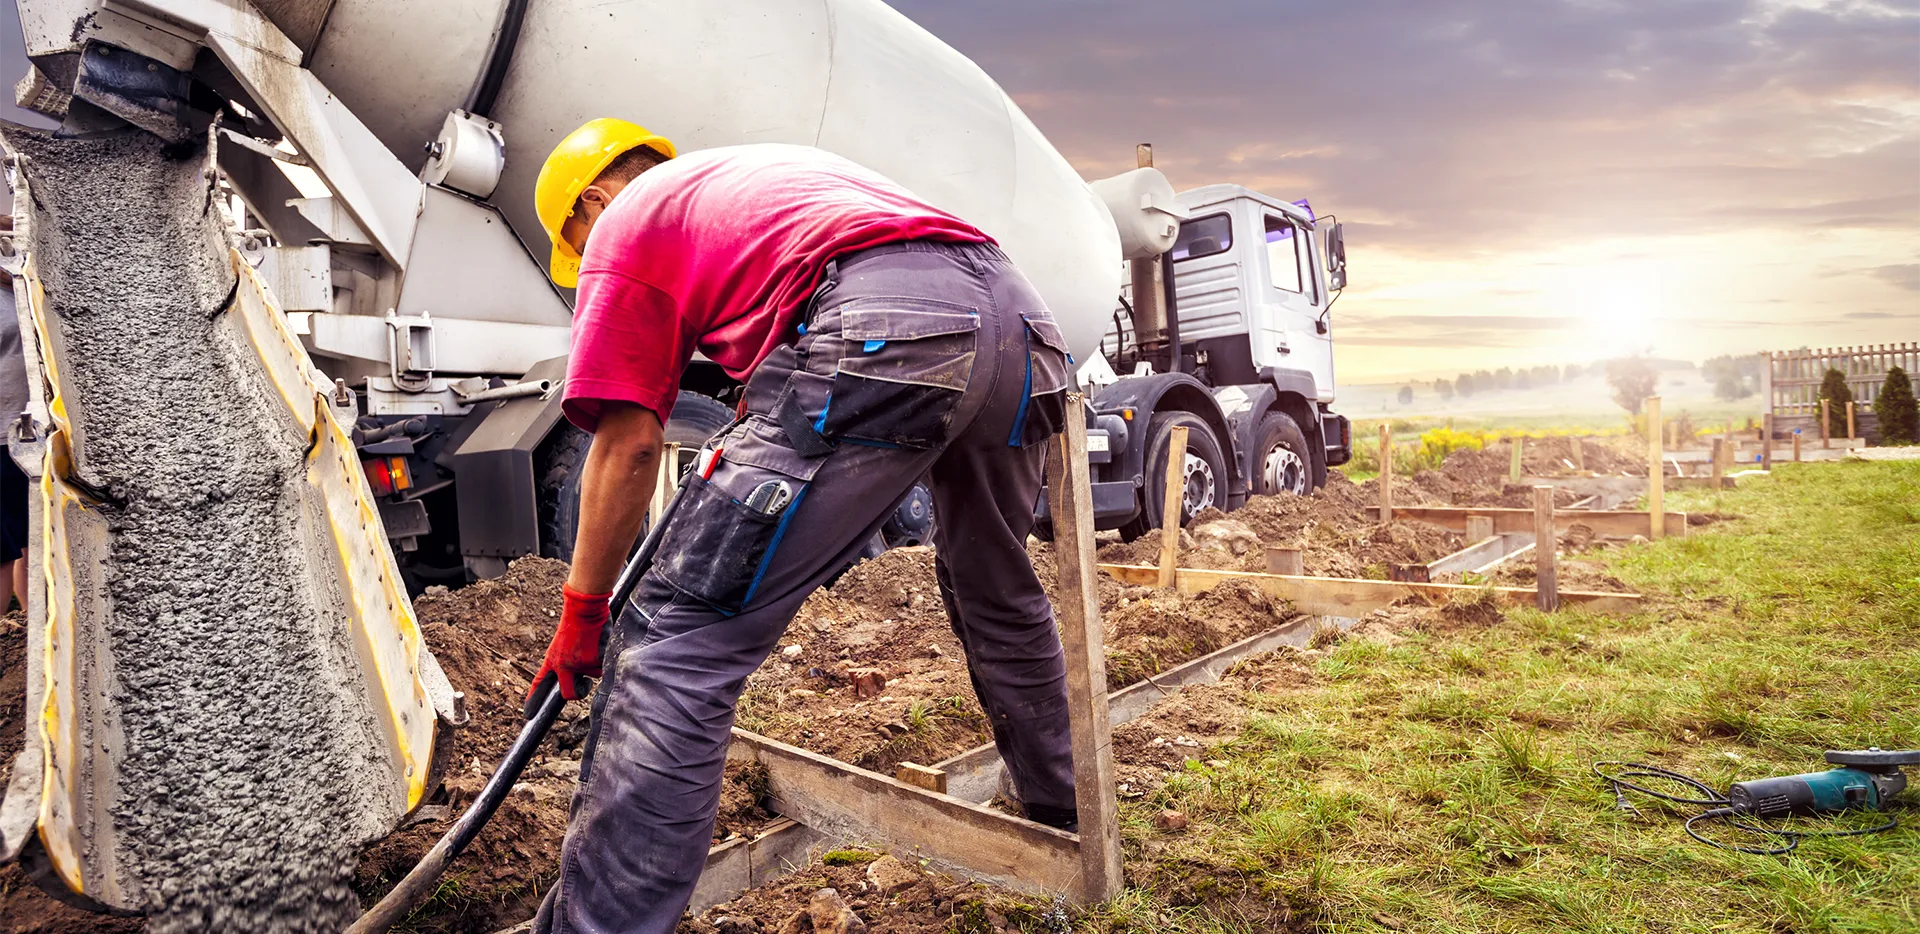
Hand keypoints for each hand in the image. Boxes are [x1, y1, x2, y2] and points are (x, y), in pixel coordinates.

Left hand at [525, 584, 611, 716]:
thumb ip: (568, 660)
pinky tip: (600, 642)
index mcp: (552, 660)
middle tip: (585, 682)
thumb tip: (579, 676)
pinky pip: (603, 666)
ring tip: (592, 644)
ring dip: (596, 663)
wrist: (584, 608)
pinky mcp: (594, 661)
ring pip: (593, 676)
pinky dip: (604, 657)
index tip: (528, 715)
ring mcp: (579, 664)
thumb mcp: (564, 643)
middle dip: (580, 691)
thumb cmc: (577, 622)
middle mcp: (563, 665)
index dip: (534, 700)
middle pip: (569, 694)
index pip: (540, 682)